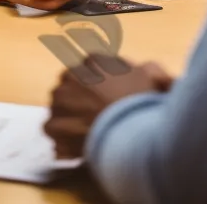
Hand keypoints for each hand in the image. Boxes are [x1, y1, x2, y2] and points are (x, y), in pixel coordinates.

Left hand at [45, 59, 173, 158]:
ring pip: (59, 106)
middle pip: (70, 85)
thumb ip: (150, 69)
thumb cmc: (143, 105)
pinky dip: (60, 137)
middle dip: (78, 99)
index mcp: (94, 61)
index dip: (97, 85)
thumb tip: (149, 71)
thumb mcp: (154, 78)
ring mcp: (61, 99)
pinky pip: (51, 128)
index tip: (104, 98)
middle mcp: (73, 75)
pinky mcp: (55, 123)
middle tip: (94, 116)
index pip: (89, 67)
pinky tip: (74, 145)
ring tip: (85, 132)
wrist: (131, 133)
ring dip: (68, 117)